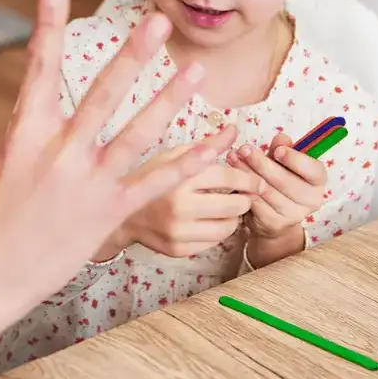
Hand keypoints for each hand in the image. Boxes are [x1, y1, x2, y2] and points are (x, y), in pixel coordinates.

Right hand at [0, 0, 234, 374]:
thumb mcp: (10, 155)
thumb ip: (37, 121)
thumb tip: (46, 83)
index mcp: (26, 131)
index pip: (39, 68)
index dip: (47, 25)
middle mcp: (58, 153)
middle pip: (101, 96)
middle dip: (131, 57)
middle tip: (157, 21)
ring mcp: (87, 183)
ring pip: (137, 135)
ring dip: (170, 102)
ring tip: (196, 72)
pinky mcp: (110, 212)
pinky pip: (158, 181)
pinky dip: (191, 161)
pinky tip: (217, 142)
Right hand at [99, 145, 262, 259]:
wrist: (119, 214)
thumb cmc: (149, 178)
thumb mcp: (173, 155)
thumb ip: (207, 145)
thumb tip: (235, 129)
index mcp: (178, 177)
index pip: (228, 178)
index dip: (248, 178)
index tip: (257, 180)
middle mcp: (179, 206)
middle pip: (234, 205)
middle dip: (245, 199)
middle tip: (243, 195)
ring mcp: (178, 231)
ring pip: (227, 228)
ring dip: (233, 217)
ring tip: (227, 208)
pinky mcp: (177, 250)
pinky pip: (213, 243)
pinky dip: (216, 231)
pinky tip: (208, 221)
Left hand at [228, 132, 326, 239]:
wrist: (272, 216)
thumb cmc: (279, 181)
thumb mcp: (282, 162)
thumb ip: (282, 149)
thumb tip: (282, 138)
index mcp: (317, 181)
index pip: (313, 170)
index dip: (295, 160)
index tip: (278, 150)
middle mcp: (311, 200)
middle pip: (285, 181)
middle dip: (262, 163)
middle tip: (244, 149)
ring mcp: (294, 215)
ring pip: (267, 191)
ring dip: (247, 173)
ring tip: (233, 158)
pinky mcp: (275, 223)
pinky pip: (256, 203)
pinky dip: (244, 189)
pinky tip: (234, 178)